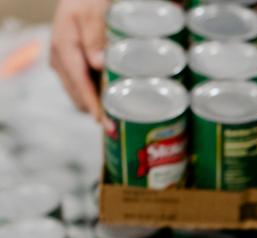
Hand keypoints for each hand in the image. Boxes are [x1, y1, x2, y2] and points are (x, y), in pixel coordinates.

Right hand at [50, 0, 107, 118]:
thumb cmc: (88, 0)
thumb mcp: (94, 13)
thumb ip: (95, 37)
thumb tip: (98, 65)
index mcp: (64, 46)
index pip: (78, 81)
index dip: (92, 103)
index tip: (103, 121)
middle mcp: (59, 58)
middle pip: (77, 93)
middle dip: (96, 110)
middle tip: (117, 126)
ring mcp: (63, 63)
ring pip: (78, 93)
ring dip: (95, 105)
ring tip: (116, 119)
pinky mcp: (70, 65)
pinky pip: (80, 86)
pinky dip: (94, 96)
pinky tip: (110, 103)